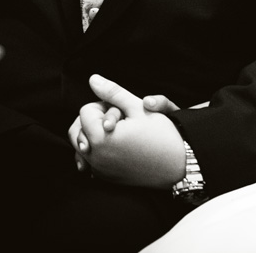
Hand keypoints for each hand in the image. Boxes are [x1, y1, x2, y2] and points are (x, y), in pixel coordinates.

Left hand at [67, 74, 185, 186]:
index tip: (122, 111)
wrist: (178, 165)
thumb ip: (112, 92)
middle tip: (117, 120)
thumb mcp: (138, 107)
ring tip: (116, 131)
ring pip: (81, 146)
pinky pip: (90, 161)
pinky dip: (97, 151)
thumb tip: (92, 79)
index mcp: (100, 137)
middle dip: (93, 121)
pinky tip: (115, 146)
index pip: (85, 111)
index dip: (104, 105)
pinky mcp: (106, 177)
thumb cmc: (161, 135)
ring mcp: (99, 169)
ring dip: (94, 135)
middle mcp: (95, 157)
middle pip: (77, 129)